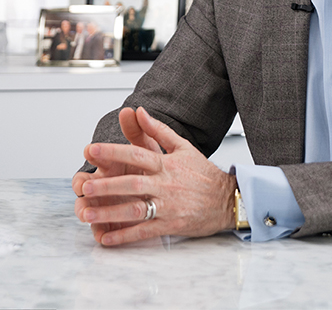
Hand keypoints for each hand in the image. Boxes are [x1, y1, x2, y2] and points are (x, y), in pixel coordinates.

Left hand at [73, 106, 236, 245]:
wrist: (227, 198)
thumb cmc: (203, 174)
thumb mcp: (183, 146)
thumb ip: (158, 130)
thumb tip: (139, 111)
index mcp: (167, 163)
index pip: (137, 153)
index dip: (113, 151)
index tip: (92, 149)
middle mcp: (166, 183)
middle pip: (132, 183)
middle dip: (106, 184)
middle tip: (85, 186)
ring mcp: (168, 205)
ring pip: (135, 209)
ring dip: (110, 212)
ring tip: (87, 213)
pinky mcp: (171, 225)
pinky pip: (144, 231)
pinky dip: (124, 236)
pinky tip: (107, 238)